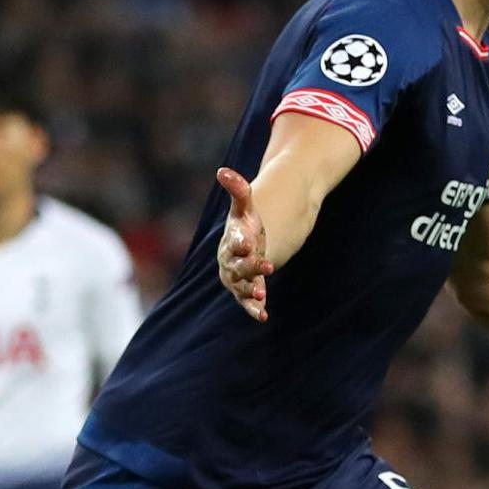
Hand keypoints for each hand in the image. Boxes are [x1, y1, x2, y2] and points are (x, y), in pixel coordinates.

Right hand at [215, 167, 271, 321]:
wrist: (252, 239)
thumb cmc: (248, 222)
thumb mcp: (247, 206)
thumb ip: (238, 190)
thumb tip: (223, 171)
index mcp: (231, 240)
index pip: (233, 242)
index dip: (239, 243)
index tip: (248, 244)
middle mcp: (231, 261)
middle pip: (237, 267)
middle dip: (249, 268)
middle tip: (266, 265)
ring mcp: (240, 277)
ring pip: (241, 287)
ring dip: (250, 293)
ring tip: (261, 295)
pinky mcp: (250, 288)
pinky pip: (249, 301)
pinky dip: (254, 308)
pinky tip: (263, 317)